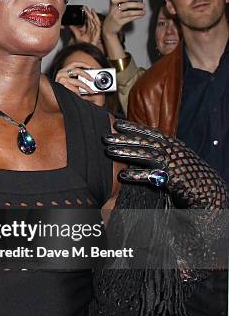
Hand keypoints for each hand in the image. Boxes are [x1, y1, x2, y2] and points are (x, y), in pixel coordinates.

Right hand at [55, 60, 96, 96]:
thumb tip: (89, 77)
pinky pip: (74, 89)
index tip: (90, 67)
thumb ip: (77, 78)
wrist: (55, 100)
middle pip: (77, 70)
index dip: (83, 64)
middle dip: (86, 75)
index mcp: (63, 71)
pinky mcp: (62, 86)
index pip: (74, 64)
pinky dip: (79, 92)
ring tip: (90, 91)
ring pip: (77, 81)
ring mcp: (61, 80)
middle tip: (92, 79)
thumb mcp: (70, 82)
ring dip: (86, 86)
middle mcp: (61, 74)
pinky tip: (81, 95)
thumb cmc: (63, 91)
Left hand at [69, 7, 101, 46]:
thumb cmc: (82, 45)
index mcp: (87, 30)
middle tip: (86, 7)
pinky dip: (96, 21)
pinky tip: (94, 17)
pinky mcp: (97, 34)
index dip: (86, 14)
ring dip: (93, 15)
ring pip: (94, 21)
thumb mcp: (76, 35)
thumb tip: (69, 24)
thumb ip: (73, 29)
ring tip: (91, 10)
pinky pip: (98, 27)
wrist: (84, 50)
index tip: (83, 9)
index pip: (87, 20)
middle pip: (91, 20)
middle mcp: (91, 30)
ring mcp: (94, 32)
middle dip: (89, 13)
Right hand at [102, 0, 144, 39]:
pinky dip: (136, 17)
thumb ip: (122, 6)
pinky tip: (140, 16)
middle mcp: (114, 10)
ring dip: (138, 12)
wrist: (108, 28)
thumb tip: (135, 2)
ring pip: (129, 13)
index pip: (115, 0)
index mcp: (112, 5)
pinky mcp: (119, 22)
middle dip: (136, 4)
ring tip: (143, 11)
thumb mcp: (114, 10)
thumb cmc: (114, 17)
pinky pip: (130, 18)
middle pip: (126, 5)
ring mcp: (116, 17)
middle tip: (142, 4)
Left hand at [103, 119, 227, 209]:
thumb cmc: (190, 176)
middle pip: (144, 141)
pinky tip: (122, 175)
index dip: (134, 127)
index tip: (117, 123)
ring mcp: (173, 164)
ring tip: (108, 151)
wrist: (209, 192)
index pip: (151, 132)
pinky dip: (136, 175)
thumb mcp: (177, 159)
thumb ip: (162, 153)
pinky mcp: (173, 179)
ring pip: (145, 155)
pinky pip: (151, 176)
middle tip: (105, 137)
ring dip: (125, 152)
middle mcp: (173, 151)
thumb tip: (144, 148)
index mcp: (173, 144)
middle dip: (123, 138)